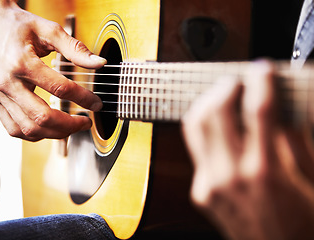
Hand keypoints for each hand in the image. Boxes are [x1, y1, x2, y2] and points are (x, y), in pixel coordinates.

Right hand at [0, 0, 106, 140]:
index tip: (96, 103)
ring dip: (54, 134)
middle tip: (86, 122)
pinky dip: (34, 134)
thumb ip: (75, 49)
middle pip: (42, 117)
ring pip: (28, 129)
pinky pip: (14, 129)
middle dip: (70, 125)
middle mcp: (8, 83)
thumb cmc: (18, 26)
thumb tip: (100, 63)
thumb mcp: (49, 31)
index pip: (60, 89)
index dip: (84, 99)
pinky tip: (49, 128)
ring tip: (71, 127)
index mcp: (22, 63)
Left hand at [182, 61, 313, 238]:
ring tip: (222, 95)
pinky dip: (205, 130)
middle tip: (236, 80)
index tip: (262, 69)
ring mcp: (210, 185)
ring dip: (207, 104)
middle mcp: (231, 176)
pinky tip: (218, 125)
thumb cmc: (301, 225)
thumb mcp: (312, 181)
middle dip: (224, 88)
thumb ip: (296, 142)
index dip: (260, 83)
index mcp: (265, 172)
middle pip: (214, 113)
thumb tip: (285, 109)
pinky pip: (197, 150)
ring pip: (195, 128)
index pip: (258, 111)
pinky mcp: (200, 192)